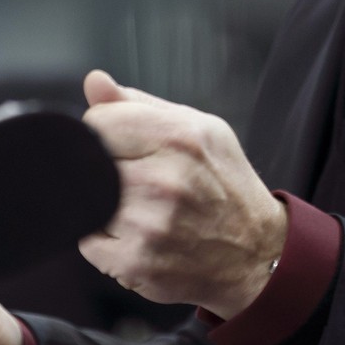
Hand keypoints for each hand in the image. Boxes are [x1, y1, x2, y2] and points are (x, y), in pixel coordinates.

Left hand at [78, 69, 286, 318]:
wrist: (257, 252)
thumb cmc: (224, 183)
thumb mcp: (197, 129)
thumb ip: (139, 104)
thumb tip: (93, 81)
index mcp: (181, 138)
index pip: (98, 123)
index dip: (103, 132)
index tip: (120, 145)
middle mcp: (166, 180)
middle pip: (90, 163)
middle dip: (104, 170)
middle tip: (133, 181)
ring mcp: (150, 225)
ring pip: (88, 202)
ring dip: (104, 205)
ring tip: (140, 209)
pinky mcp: (137, 263)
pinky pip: (88, 242)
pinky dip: (103, 238)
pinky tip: (134, 235)